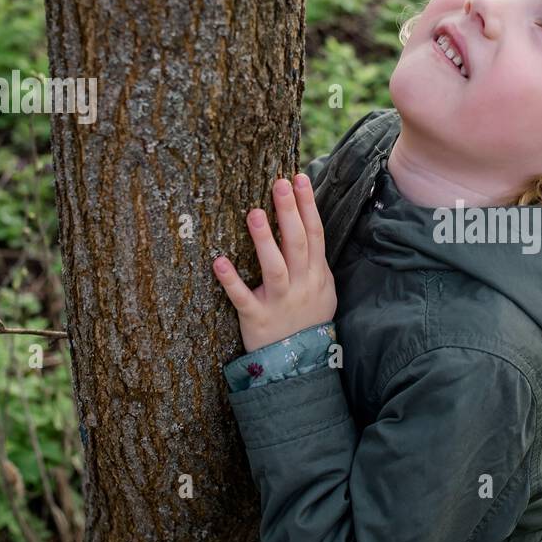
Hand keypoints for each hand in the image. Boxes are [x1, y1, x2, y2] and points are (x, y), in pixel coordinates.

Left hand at [213, 173, 336, 353]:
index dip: (308, 205)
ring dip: (264, 241)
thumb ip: (314, 259)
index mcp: (316, 274)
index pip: (314, 233)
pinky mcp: (256, 318)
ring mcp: (279, 302)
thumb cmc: (307, 318)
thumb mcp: (323, 288)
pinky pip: (243, 298)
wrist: (299, 364)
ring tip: (254, 213)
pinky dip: (231, 281)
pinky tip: (219, 261)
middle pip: (297, 244)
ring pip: (274, 268)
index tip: (299, 177)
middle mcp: (301, 285)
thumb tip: (307, 222)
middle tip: (278, 183)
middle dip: (290, 212)